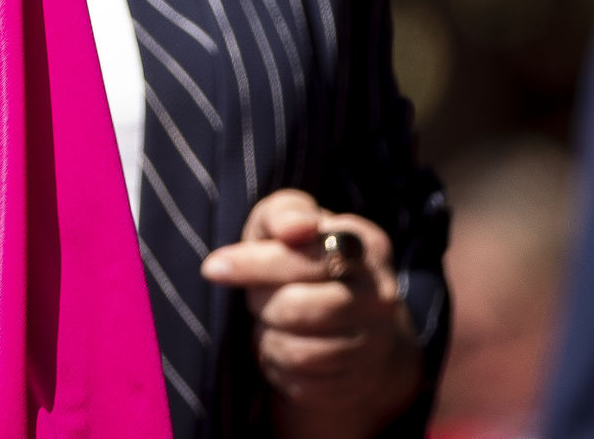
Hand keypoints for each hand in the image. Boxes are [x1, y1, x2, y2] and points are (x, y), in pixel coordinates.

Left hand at [201, 189, 420, 438]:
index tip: (213, 267)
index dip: (255, 263)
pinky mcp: (358, 379)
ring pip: (298, 350)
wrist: (347, 319)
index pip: (306, 258)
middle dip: (260, 301)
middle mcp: (379, 296)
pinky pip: (301, 379)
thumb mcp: (289, 223)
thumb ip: (284, 213)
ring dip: (269, 334)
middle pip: (297, 307)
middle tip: (254, 297)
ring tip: (272, 319)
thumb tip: (294, 227)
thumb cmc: (303, 259)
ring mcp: (374, 342)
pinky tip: (283, 345)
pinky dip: (279, 362)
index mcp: (366, 245)